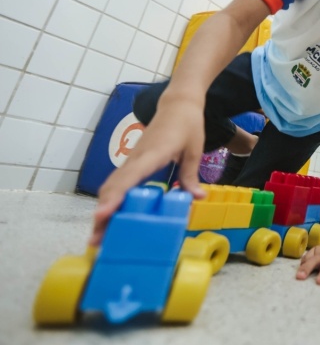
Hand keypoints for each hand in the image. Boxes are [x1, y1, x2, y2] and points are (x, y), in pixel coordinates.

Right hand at [90, 97, 206, 246]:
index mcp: (153, 154)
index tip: (103, 214)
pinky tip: (110, 218)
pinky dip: (111, 200)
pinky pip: (118, 183)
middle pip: (114, 187)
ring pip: (112, 187)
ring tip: (98, 237)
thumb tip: (197, 198)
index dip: (116, 196)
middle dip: (103, 213)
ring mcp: (132, 160)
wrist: (178, 104)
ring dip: (104, 209)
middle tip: (96, 240)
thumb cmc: (188, 125)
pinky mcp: (132, 162)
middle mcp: (136, 158)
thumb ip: (191, 175)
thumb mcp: (194, 150)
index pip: (130, 177)